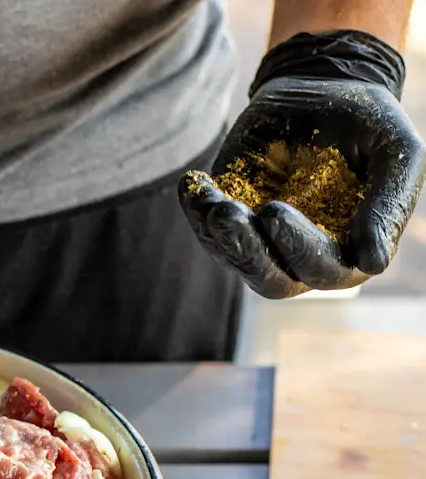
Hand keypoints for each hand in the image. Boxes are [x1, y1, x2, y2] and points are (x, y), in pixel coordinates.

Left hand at [179, 31, 425, 298]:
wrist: (325, 87)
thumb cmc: (370, 124)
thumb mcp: (396, 155)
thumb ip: (387, 206)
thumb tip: (373, 263)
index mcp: (349, 252)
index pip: (322, 271)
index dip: (297, 248)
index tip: (275, 210)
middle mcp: (302, 256)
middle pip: (272, 280)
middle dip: (249, 252)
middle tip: (231, 213)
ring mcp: (261, 239)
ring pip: (235, 258)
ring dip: (219, 235)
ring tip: (212, 201)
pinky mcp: (230, 216)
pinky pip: (207, 228)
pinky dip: (197, 209)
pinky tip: (194, 182)